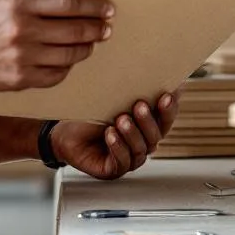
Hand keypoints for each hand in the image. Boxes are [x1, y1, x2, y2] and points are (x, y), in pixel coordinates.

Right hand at [0, 0, 113, 90]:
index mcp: (19, 4)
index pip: (69, 4)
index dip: (93, 6)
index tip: (108, 8)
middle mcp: (22, 31)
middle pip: (74, 30)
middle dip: (96, 28)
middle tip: (107, 28)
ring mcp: (22, 58)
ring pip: (70, 55)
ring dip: (86, 48)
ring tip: (91, 43)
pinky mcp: (19, 80)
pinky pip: (56, 75)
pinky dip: (67, 67)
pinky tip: (69, 60)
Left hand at [50, 92, 179, 180]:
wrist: (65, 131)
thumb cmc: (92, 112)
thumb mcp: (114, 98)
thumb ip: (134, 88)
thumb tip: (152, 65)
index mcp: (148, 124)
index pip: (166, 117)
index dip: (169, 108)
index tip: (167, 94)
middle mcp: (142, 142)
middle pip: (156, 134)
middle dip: (149, 119)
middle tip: (140, 105)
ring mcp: (130, 157)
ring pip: (140, 149)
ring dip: (131, 133)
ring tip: (121, 120)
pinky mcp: (114, 169)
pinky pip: (122, 162)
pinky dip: (118, 147)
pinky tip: (110, 134)